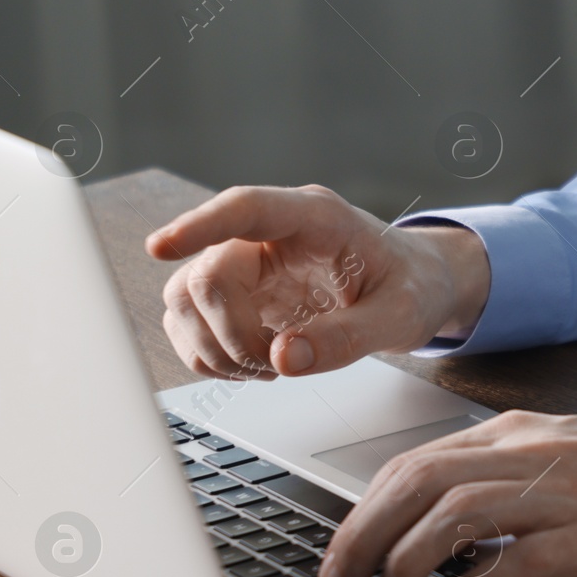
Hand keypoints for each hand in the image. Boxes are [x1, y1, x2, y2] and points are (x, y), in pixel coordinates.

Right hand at [145, 185, 489, 378]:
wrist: (416, 286)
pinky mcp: (236, 299)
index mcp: (315, 218)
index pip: (245, 208)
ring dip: (215, 348)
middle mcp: (270, 236)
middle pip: (206, 274)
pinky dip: (211, 357)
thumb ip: (348, 336)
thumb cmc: (411, 286)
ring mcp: (247, 267)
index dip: (199, 225)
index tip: (160, 245)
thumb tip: (284, 359)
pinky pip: (189, 326)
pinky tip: (256, 366)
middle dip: (230, 333)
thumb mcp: (400, 315)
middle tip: (274, 363)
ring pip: (185, 300)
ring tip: (269, 367)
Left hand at [318, 406, 576, 576]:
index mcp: (521, 434)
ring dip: (403, 564)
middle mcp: (531, 455)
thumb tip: (447, 536)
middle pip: (416, 484)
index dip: (363, 511)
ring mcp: (562, 495)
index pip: (416, 463)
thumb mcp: (570, 457)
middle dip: (360, 537)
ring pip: (451, 516)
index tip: (340, 551)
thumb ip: (510, 482)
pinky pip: (515, 562)